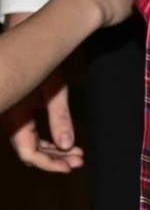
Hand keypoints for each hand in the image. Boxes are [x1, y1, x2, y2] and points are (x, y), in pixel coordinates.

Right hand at [2, 2, 81, 173]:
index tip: (70, 166)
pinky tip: (66, 143)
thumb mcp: (54, 89)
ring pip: (32, 144)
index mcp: (14, 117)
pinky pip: (32, 134)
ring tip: (77, 155)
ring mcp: (15, 118)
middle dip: (55, 159)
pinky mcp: (20, 113)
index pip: (28, 153)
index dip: (49, 164)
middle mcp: (11, 121)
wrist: (29, 43)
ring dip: (54, 151)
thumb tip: (67, 146)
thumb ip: (59, 118)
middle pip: (31, 152)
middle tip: (78, 161)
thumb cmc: (41, 62)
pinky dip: (49, 140)